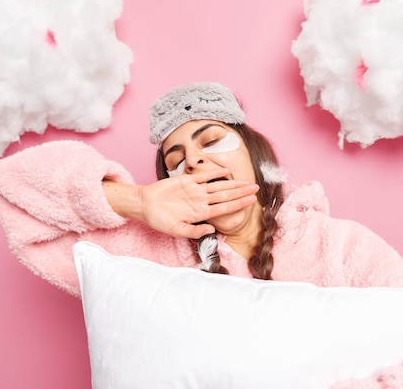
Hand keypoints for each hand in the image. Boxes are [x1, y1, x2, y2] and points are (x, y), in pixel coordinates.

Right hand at [139, 168, 258, 238]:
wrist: (145, 205)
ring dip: (234, 183)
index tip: (252, 201)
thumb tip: (212, 230)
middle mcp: (201, 201)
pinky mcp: (187, 181)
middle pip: (226, 196)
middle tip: (257, 188)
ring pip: (219, 186)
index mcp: (200, 214)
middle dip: (242, 193)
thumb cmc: (159, 220)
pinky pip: (204, 176)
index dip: (239, 204)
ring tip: (248, 181)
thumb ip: (194, 232)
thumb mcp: (175, 230)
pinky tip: (228, 171)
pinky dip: (216, 173)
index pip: (224, 208)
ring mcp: (195, 191)